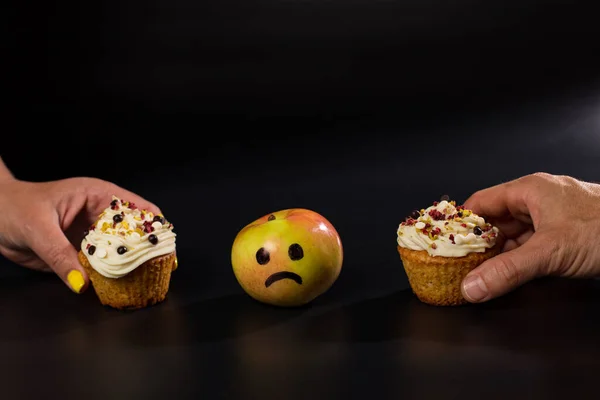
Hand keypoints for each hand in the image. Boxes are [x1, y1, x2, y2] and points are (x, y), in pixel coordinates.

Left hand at [0, 176, 159, 293]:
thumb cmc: (13, 208)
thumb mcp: (38, 229)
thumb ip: (60, 256)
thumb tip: (83, 284)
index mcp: (98, 196)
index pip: (138, 209)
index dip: (155, 226)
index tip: (166, 247)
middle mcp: (100, 216)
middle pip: (135, 233)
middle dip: (148, 251)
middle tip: (161, 271)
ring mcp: (91, 236)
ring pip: (120, 252)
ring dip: (130, 267)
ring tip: (146, 283)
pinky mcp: (80, 254)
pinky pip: (101, 267)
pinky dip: (111, 278)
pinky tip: (119, 289)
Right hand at [460, 172, 599, 302]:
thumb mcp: (550, 251)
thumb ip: (509, 270)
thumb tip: (474, 284)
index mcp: (530, 190)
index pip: (481, 202)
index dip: (462, 223)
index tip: (446, 242)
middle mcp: (539, 201)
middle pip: (496, 221)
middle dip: (479, 244)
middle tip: (461, 265)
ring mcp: (554, 219)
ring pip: (515, 236)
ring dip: (499, 255)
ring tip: (480, 274)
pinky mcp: (565, 236)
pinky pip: (532, 247)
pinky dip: (518, 260)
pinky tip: (508, 275)